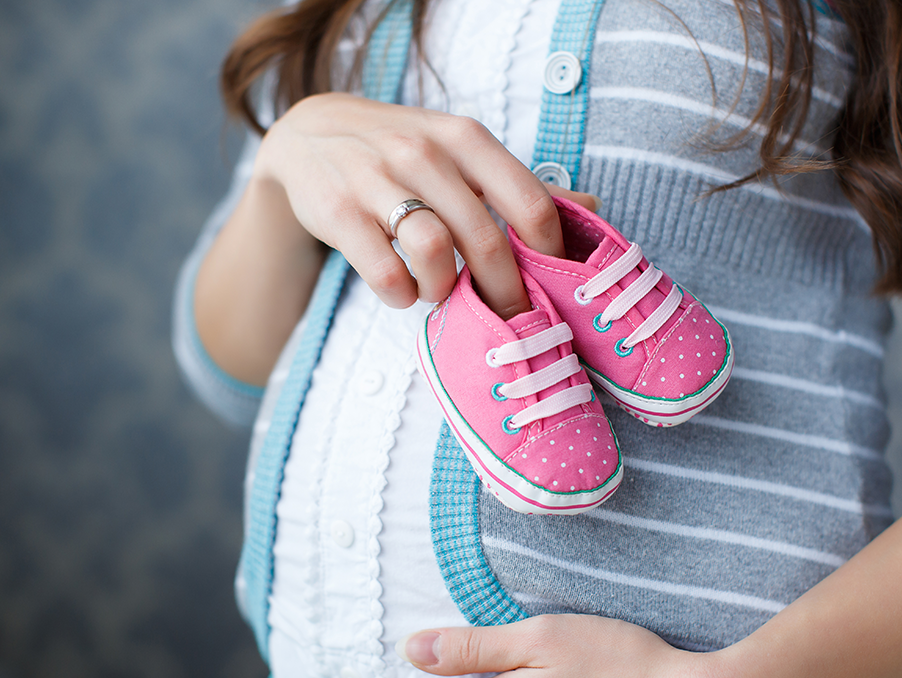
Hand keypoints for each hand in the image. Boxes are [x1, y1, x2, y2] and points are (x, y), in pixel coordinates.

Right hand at [258, 93, 599, 318]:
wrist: (309, 136)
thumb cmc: (402, 153)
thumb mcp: (460, 153)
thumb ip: (519, 185)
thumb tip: (592, 208)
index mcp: (465, 138)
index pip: (529, 201)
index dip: (548, 254)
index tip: (550, 285)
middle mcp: (423, 151)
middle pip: (485, 238)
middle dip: (503, 292)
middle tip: (507, 318)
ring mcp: (377, 179)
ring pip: (434, 253)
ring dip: (445, 290)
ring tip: (440, 294)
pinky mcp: (338, 211)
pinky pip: (385, 271)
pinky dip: (401, 295)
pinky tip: (401, 291)